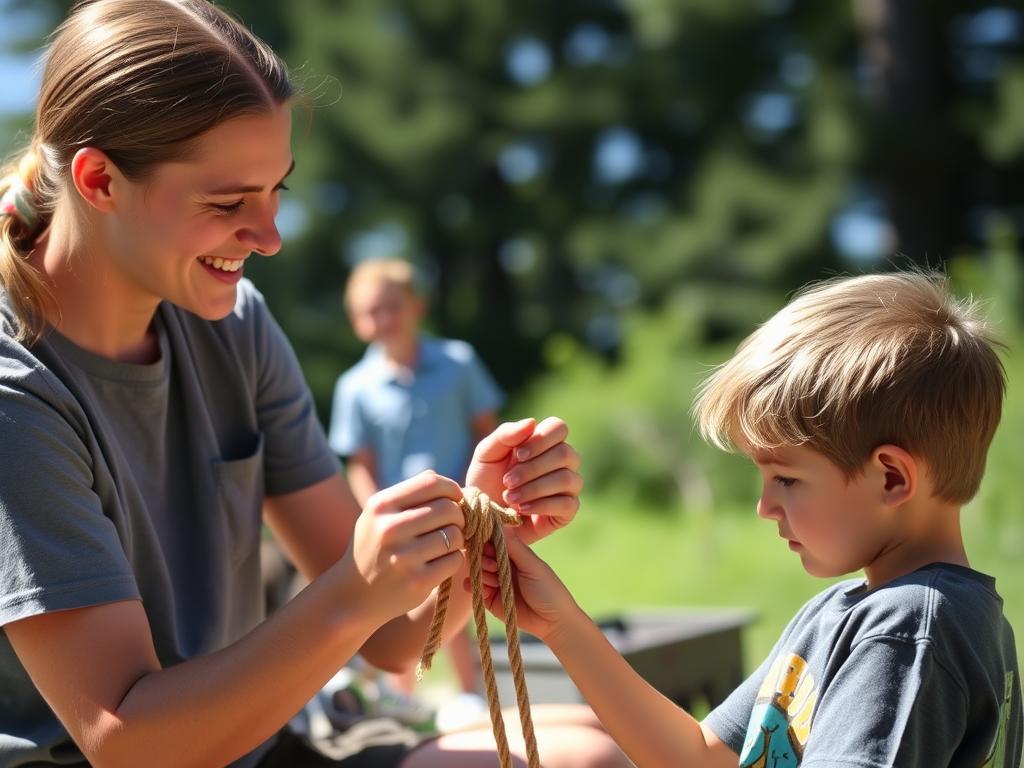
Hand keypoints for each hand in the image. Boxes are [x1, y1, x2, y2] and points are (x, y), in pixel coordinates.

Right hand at [337, 471, 464, 624]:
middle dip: (459, 516)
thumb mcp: (377, 515)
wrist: (352, 595)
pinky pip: (455, 560)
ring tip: (445, 545)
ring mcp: (404, 557)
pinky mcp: (418, 582)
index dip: (452, 489)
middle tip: (454, 525)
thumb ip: (408, 496)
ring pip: (455, 535)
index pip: (431, 482)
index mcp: (381, 506)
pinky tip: (441, 562)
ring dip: (458, 539)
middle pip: (448, 508)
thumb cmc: (373, 548)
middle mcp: (390, 529)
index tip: (456, 499)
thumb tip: (449, 484)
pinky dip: (455, 559)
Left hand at [465, 417, 581, 544]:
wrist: (483, 519)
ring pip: (568, 478)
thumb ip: (504, 435)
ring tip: (510, 498)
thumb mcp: (486, 455)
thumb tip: (531, 422)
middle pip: (565, 453)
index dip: (541, 439)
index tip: (518, 454)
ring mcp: (568, 486)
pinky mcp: (568, 511)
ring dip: (535, 488)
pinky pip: (567, 504)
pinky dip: (541, 505)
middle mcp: (562, 462)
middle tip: (507, 481)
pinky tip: (522, 509)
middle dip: (533, 468)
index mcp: (544, 442)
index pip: (559, 427)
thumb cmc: (485, 483)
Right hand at [474, 536, 574, 641]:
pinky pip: (475, 589)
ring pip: (477, 571)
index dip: (487, 539)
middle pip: (482, 554)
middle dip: (482, 557)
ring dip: (480, 572)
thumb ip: (514, 547)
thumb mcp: (532, 566)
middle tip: (493, 565)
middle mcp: (503, 565)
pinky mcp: (490, 599)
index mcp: (515, 553)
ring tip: (492, 579)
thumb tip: (500, 521)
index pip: (494, 540)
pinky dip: (472, 586)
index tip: (485, 541)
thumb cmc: (548, 589)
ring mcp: (496, 582)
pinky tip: (476, 587)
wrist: (553, 622)